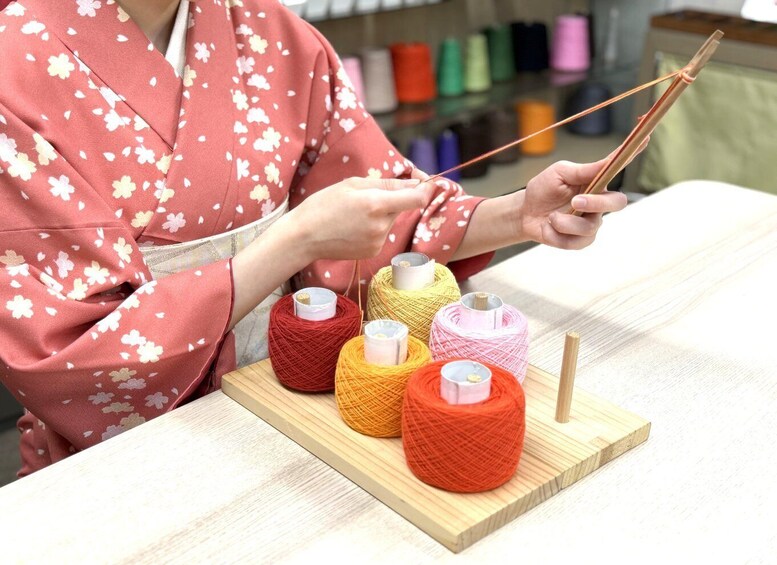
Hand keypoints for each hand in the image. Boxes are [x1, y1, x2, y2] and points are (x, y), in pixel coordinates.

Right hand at [288, 176, 431, 260]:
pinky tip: (353, 226)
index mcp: (376, 204)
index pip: (418, 198)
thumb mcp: (353, 184)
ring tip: (356, 212)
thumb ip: (387, 183)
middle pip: (403, 206)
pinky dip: (374, 226)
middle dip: (394, 198)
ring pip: (391, 219)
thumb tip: (415, 183)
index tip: (425, 181)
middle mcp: (381, 226)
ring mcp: (378, 241)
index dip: (427, 188)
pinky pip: (382, 233)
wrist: (303, 237)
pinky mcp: (373, 252)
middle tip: (370, 194)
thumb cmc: (324, 205)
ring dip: (382, 212)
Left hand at [517, 157, 627, 249]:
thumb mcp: (560, 173)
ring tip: (551, 217)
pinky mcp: (581, 241)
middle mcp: (599, 203)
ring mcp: (592, 223)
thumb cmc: (543, 189)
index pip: (617, 168)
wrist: (524, 212)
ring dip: (566, 222)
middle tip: (575, 202)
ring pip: (591, 226)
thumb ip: (585, 170)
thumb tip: (608, 160)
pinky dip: (558, 234)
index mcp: (596, 183)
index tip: (644, 139)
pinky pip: (576, 242)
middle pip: (618, 203)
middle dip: (597, 203)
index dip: (631, 156)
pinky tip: (550, 227)